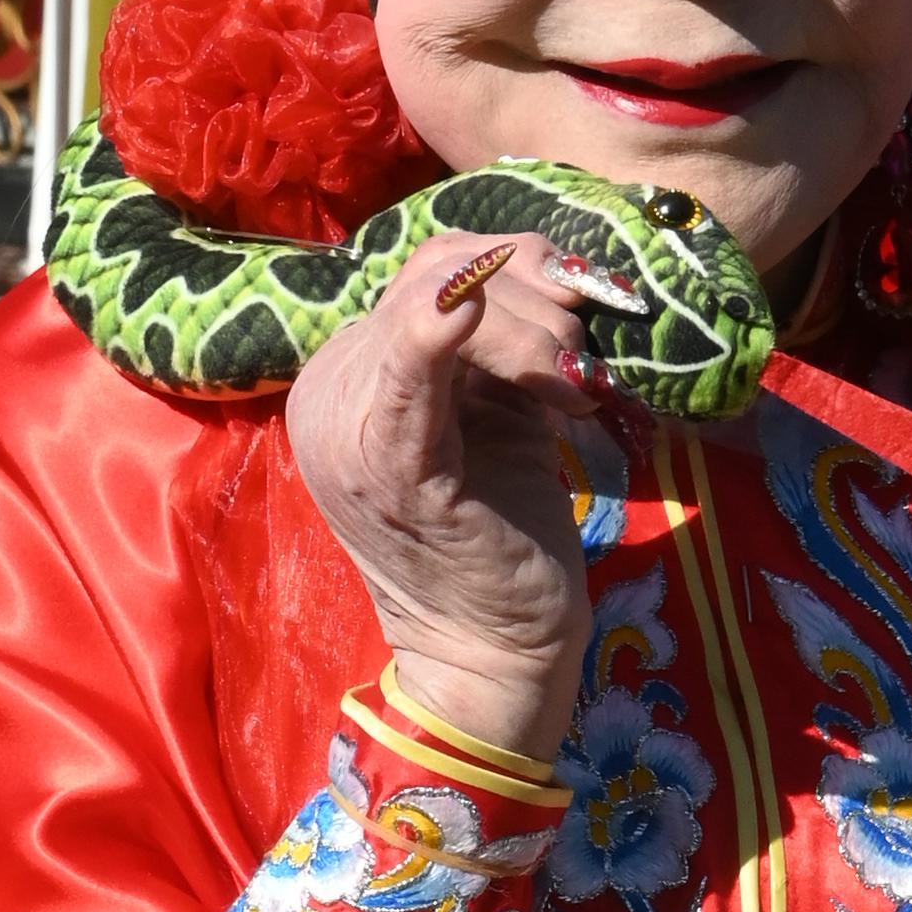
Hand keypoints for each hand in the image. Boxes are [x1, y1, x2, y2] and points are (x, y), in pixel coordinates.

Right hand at [282, 238, 602, 770]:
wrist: (494, 649)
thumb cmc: (502, 526)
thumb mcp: (496, 408)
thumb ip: (502, 335)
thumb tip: (556, 262)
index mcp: (349, 373)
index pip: (427, 268)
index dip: (512, 264)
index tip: (579, 301)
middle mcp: (330, 391)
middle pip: (435, 274)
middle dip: (532, 298)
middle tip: (582, 361)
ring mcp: (350, 432)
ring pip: (439, 306)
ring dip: (532, 333)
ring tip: (572, 393)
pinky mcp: (390, 473)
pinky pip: (406, 381)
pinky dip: (436, 333)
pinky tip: (463, 309)